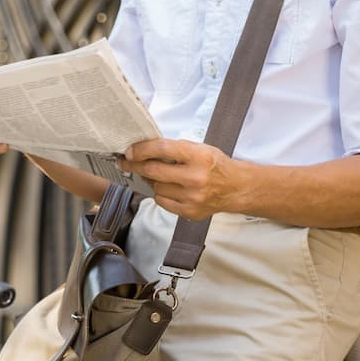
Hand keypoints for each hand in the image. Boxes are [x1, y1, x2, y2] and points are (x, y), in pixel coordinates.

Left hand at [118, 138, 246, 220]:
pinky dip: (159, 193)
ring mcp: (192, 197)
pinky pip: (162, 201)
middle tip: (124, 162)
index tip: (129, 151)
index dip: (141, 150)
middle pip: (153, 171)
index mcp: (199, 157)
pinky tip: (166, 187)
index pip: (162, 150)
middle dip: (134, 165)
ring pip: (156, 187)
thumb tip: (144, 150)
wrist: (235, 188)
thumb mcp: (199, 148)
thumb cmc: (215, 165)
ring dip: (150, 180)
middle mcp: (195, 178)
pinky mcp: (189, 212)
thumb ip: (174, 149)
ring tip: (155, 174)